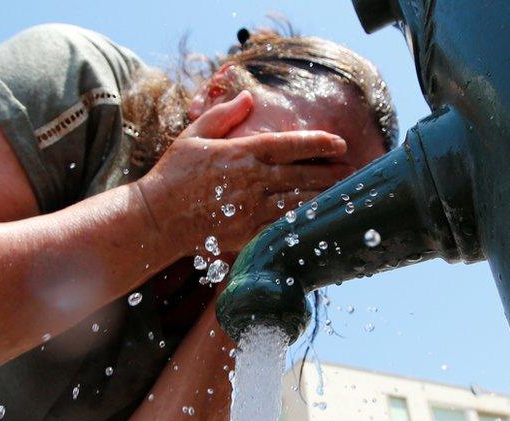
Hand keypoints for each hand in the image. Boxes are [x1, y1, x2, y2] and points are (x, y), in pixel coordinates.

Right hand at [135, 91, 353, 254]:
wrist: (157, 217)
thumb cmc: (173, 174)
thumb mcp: (194, 135)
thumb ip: (223, 115)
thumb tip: (248, 98)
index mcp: (242, 153)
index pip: (290, 145)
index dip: (319, 143)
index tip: (339, 143)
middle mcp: (252, 181)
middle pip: (303, 176)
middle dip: (331, 172)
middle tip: (353, 170)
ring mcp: (251, 209)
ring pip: (298, 203)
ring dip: (323, 198)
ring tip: (343, 195)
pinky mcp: (247, 233)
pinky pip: (283, 226)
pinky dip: (302, 221)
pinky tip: (317, 218)